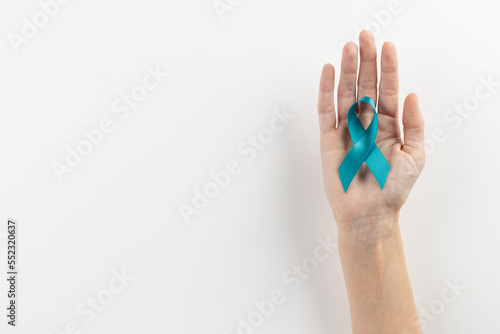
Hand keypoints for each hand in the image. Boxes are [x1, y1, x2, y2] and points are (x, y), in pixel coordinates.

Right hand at [317, 30, 424, 226]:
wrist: (368, 214)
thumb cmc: (392, 189)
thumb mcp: (415, 156)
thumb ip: (414, 125)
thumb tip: (412, 94)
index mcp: (389, 126)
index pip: (388, 90)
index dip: (388, 68)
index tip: (387, 46)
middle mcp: (367, 124)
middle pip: (365, 86)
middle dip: (366, 61)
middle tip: (364, 37)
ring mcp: (347, 130)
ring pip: (346, 93)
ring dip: (346, 70)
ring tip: (348, 48)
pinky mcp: (328, 139)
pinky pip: (326, 110)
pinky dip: (326, 91)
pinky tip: (328, 72)